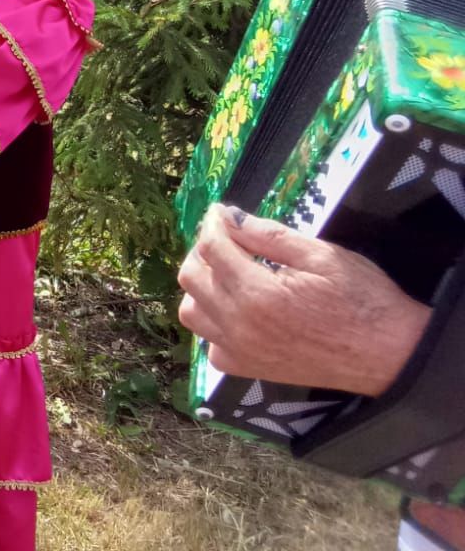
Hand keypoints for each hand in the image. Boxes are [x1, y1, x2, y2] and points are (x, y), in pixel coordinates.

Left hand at [177, 204, 431, 396]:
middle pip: (191, 278)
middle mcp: (239, 326)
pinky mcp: (250, 370)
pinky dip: (214, 325)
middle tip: (228, 239)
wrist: (391, 355)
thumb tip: (230, 217)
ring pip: (191, 312)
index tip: (220, 211)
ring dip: (202, 288)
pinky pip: (211, 346)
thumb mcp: (320, 254)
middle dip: (203, 251)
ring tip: (229, 273)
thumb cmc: (362, 300)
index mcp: (257, 293)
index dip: (212, 223)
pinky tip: (238, 312)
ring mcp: (242, 352)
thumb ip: (268, 235)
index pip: (211, 248)